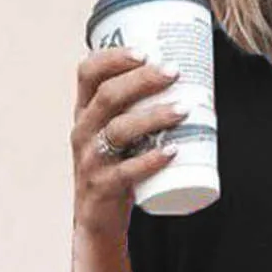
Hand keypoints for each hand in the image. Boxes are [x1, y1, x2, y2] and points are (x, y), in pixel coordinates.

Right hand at [71, 46, 185, 234]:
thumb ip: (137, 111)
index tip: (144, 52)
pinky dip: (151, 160)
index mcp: (84, 112)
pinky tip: (171, 152)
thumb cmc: (115, 169)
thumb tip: (188, 84)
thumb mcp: (115, 136)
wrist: (97, 220)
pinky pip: (126, 171)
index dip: (113, 58)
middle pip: (108, 96)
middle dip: (142, 80)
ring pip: (118, 130)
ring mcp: (90, 160)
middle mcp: (82, 131)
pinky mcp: (102, 186)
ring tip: (182, 110)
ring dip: (152, 116)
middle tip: (174, 73)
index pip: (88, 73)